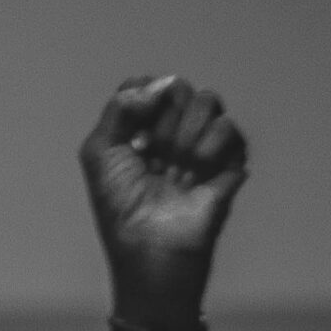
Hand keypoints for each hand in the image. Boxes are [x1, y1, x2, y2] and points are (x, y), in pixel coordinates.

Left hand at [79, 75, 249, 330]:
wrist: (152, 248)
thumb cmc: (120, 209)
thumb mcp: (99, 153)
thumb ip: (119, 107)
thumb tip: (160, 82)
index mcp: (138, 129)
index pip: (146, 86)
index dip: (140, 101)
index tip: (131, 136)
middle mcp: (172, 133)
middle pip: (177, 88)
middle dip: (162, 118)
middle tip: (152, 154)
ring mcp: (202, 146)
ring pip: (207, 100)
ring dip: (185, 132)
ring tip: (175, 167)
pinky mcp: (230, 162)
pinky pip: (229, 128)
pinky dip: (210, 146)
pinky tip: (195, 172)